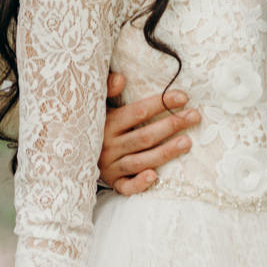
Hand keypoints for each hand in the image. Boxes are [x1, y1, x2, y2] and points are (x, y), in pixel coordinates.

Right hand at [98, 73, 199, 193]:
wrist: (71, 152)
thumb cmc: (94, 123)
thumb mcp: (96, 104)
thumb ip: (107, 89)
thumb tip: (121, 78)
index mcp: (107, 123)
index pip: (138, 111)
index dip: (161, 103)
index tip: (183, 97)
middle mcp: (108, 146)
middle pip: (145, 136)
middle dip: (172, 125)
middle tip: (195, 116)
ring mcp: (110, 166)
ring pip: (141, 160)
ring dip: (165, 152)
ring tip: (187, 142)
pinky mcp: (112, 182)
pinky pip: (126, 187)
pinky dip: (139, 184)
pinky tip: (155, 177)